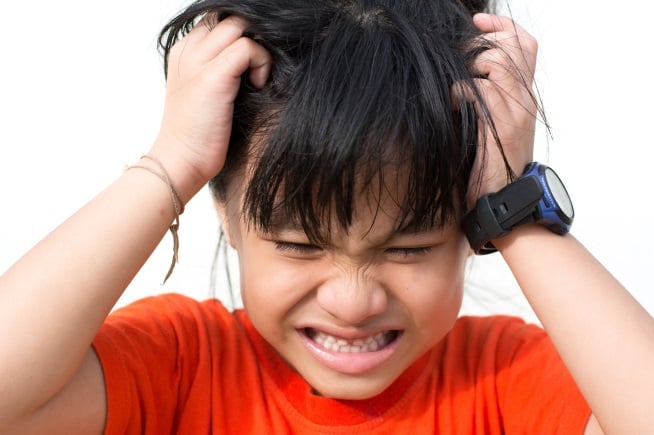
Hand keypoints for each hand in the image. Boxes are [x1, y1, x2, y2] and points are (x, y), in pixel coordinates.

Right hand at [150, 16, 271, 201]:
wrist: (180, 162)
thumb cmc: (199, 135)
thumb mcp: (206, 93)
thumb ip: (222, 69)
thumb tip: (253, 60)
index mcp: (183, 52)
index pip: (216, 19)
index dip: (240, 34)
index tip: (252, 61)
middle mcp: (187, 50)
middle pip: (229, 17)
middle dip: (252, 36)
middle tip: (258, 67)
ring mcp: (198, 61)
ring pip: (239, 25)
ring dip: (258, 48)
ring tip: (257, 77)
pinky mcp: (212, 76)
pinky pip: (248, 46)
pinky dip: (261, 62)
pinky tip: (258, 83)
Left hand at [463, 13, 538, 206]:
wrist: (505, 198)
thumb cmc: (491, 162)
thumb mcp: (493, 122)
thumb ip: (488, 96)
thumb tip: (465, 71)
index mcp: (524, 95)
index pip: (525, 44)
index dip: (503, 26)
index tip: (478, 21)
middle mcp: (524, 98)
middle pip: (512, 45)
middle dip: (481, 42)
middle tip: (461, 58)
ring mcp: (515, 111)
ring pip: (495, 62)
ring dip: (469, 68)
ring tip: (458, 87)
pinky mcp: (500, 126)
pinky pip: (478, 90)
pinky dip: (458, 93)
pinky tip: (453, 107)